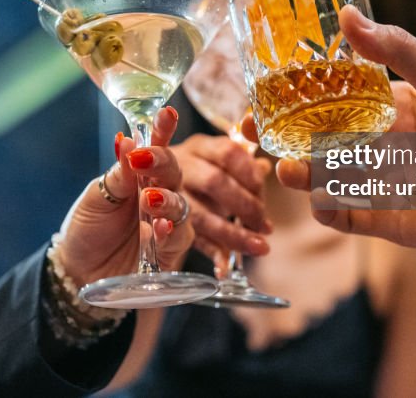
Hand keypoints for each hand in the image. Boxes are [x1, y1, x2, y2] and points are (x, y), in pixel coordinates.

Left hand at [59, 107, 194, 283]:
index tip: (166, 113)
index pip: (155, 149)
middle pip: (173, 173)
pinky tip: (158, 226)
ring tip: (148, 199)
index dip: (162, 130)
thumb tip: (126, 139)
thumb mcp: (96, 198)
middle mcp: (158, 195)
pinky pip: (180, 238)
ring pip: (181, 205)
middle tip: (144, 158)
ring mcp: (166, 223)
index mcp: (139, 176)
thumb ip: (117, 175)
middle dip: (162, 163)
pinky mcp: (171, 251)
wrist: (78, 272)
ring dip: (167, 200)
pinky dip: (169, 230)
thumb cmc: (87, 230)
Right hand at [171, 134, 271, 270]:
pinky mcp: (166, 224)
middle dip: (245, 205)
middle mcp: (180, 167)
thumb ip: (240, 166)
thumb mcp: (217, 163)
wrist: (152, 185)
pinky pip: (192, 240)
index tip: (263, 192)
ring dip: (233, 234)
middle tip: (264, 224)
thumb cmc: (196, 172)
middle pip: (214, 182)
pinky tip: (226, 269)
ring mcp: (168, 195)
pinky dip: (212, 254)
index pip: (228, 153)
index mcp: (199, 147)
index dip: (250, 174)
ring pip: (201, 216)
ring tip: (260, 247)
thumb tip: (264, 167)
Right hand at [264, 6, 415, 252]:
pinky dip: (326, 211)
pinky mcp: (385, 220)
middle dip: (278, 136)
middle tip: (249, 131)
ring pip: (321, 178)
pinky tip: (321, 201)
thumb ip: (398, 50)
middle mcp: (377, 145)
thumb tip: (348, 16)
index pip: (329, 98)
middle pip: (313, 139)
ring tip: (288, 167)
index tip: (262, 90)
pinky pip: (343, 218)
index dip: (292, 96)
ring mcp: (378, 183)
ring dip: (298, 173)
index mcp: (387, 108)